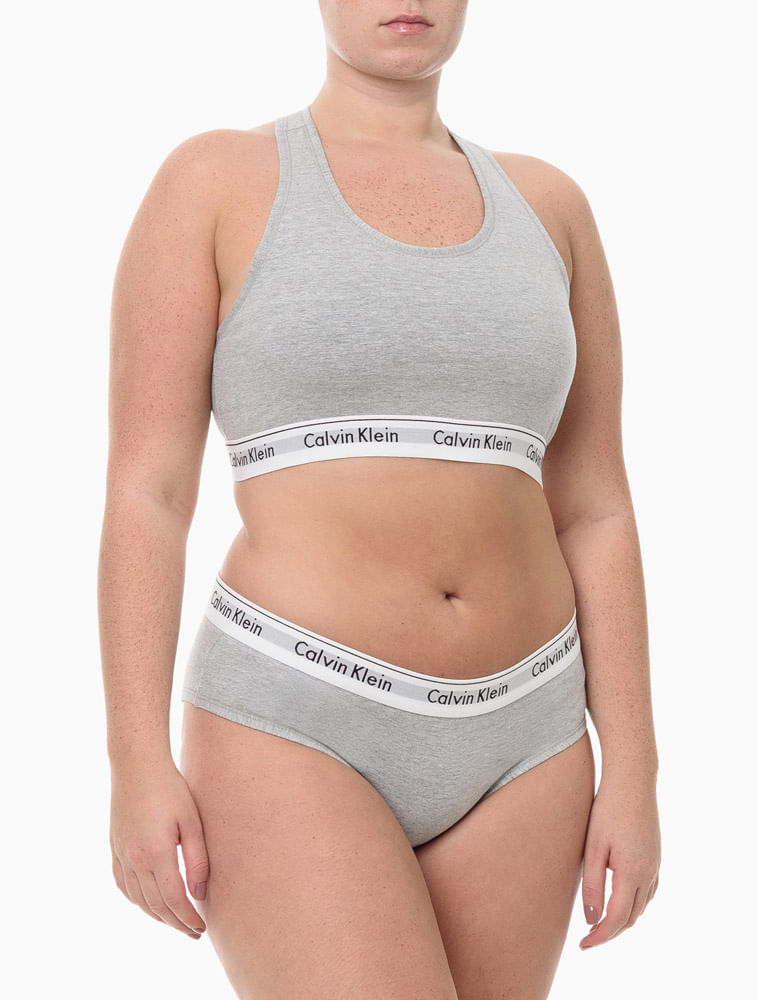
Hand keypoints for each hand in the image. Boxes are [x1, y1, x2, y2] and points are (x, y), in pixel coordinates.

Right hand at [109, 759, 209, 939]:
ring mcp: (121, 855)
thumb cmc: (170, 789)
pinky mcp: (115, 848)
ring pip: (138, 899)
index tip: (201, 928)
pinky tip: (148, 904)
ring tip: (175, 922)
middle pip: (156, 905)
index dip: (187, 918)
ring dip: (157, 916)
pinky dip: (137, 901)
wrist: (137, 766)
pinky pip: (124, 886)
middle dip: (176, 923)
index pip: (173, 900)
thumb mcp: (192, 822)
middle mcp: (135, 860)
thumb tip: (200, 894)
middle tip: (194, 933)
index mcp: (156, 854)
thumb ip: (198, 860)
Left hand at [579, 772, 660, 948]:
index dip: (600, 936)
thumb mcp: (593, 847)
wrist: (632, 781)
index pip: (616, 919)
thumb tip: (592, 920)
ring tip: (599, 923)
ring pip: (642, 907)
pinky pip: (648, 892)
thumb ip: (593, 885)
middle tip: (588, 939)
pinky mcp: (655, 856)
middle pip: (631, 918)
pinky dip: (634, 905)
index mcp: (632, 873)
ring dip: (623, 920)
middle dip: (610, 932)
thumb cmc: (607, 809)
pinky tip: (620, 901)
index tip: (583, 945)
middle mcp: (649, 873)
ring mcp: (656, 865)